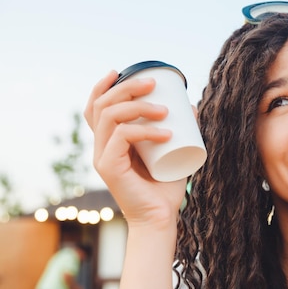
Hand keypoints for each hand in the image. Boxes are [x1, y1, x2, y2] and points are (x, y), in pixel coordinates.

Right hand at [83, 71, 186, 227]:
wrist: (160, 218)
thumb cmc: (166, 187)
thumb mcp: (174, 151)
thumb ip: (180, 131)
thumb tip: (190, 105)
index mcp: (111, 141)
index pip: (96, 108)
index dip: (103, 87)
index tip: (120, 71)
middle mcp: (102, 146)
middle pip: (102, 105)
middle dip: (127, 88)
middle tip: (153, 83)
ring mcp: (102, 157)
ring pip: (110, 117)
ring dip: (138, 106)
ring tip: (165, 110)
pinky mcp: (109, 168)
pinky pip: (122, 137)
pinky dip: (145, 131)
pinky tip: (166, 132)